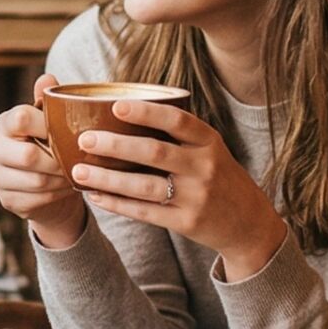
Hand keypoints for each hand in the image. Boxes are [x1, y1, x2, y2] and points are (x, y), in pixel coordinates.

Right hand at [0, 74, 86, 248]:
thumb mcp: (52, 121)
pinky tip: (65, 188)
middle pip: (29, 155)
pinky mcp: (5, 200)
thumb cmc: (50, 144)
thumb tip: (47, 78)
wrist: (46, 184)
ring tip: (75, 174)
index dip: (47, 126)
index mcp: (4, 123)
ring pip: (37, 181)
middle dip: (59, 160)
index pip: (21, 118)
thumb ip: (49, 100)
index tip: (68, 132)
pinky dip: (57, 195)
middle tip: (77, 160)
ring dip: (62, 179)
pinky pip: (37, 200)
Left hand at [69, 98, 286, 280]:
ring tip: (78, 171)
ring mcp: (196, 197)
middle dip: (115, 145)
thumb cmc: (217, 176)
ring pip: (144, 186)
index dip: (146, 112)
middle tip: (84, 139)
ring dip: (107, 179)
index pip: (177, 120)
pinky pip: (145, 212)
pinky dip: (117, 204)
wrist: (248, 223)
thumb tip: (122, 109)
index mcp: (209, 141)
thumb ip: (178, 133)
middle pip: (154, 152)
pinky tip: (95, 196)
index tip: (115, 105)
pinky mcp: (186, 222)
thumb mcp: (209, 149)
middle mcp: (204, 167)